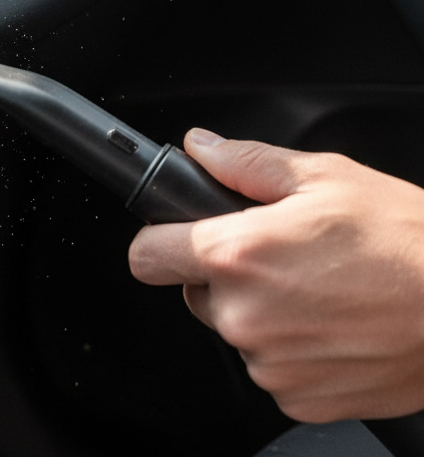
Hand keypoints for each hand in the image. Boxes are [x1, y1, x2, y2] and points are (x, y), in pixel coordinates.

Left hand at [129, 130, 423, 422]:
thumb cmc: (405, 242)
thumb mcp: (323, 177)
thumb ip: (245, 162)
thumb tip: (202, 148)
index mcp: (238, 254)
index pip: (147, 255)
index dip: (159, 240)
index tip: (173, 236)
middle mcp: (244, 315)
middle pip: (196, 291)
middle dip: (224, 274)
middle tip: (279, 257)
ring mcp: (270, 363)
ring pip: (236, 329)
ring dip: (262, 312)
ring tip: (318, 288)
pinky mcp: (298, 398)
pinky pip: (271, 367)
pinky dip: (292, 348)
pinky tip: (332, 323)